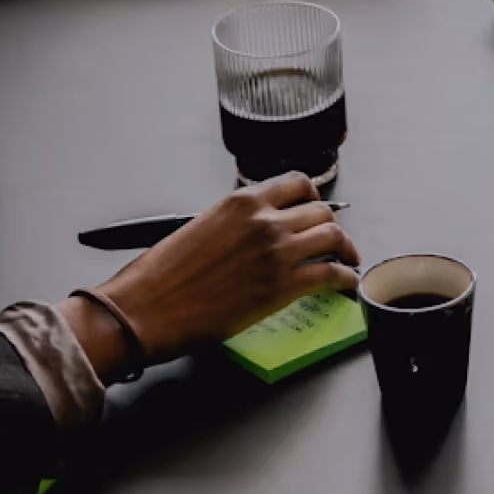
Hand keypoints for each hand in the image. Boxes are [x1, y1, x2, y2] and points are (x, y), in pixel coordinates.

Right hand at [61, 174, 359, 379]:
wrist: (145, 309)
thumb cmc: (159, 276)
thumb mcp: (198, 228)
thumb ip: (233, 224)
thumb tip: (250, 234)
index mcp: (241, 202)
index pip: (296, 184)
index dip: (311, 199)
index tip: (314, 210)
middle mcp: (265, 220)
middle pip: (321, 211)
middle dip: (330, 226)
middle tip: (332, 241)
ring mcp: (277, 252)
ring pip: (334, 237)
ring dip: (345, 249)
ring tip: (348, 261)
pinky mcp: (283, 287)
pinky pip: (331, 274)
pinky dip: (345, 278)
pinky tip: (346, 285)